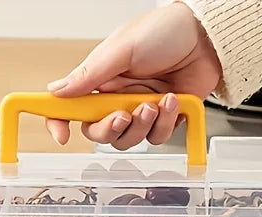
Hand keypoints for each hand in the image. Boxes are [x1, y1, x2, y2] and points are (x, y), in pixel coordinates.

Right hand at [45, 2, 220, 149]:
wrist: (206, 37)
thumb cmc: (164, 31)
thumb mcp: (121, 50)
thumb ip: (89, 76)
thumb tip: (56, 91)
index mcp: (101, 80)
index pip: (71, 108)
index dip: (60, 124)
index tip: (62, 136)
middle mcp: (118, 98)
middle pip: (101, 133)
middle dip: (112, 129)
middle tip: (125, 115)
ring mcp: (140, 109)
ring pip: (129, 140)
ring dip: (142, 125)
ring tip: (155, 102)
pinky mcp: (163, 118)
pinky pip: (156, 137)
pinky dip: (165, 123)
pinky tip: (172, 101)